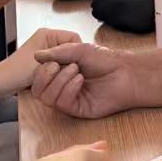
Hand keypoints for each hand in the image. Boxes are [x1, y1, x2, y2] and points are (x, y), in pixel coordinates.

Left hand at [0, 28, 80, 102]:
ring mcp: (46, 51)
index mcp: (48, 34)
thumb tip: (80, 63)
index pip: (75, 39)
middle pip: (71, 50)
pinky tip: (55, 80)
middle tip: (70, 74)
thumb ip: (64, 61)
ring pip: (66, 59)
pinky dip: (58, 73)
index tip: (78, 67)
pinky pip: (58, 66)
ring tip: (61, 78)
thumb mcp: (45, 65)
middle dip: (71, 62)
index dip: (78, 54)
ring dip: (65, 69)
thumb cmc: (16, 72)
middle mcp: (48, 40)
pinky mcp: (43, 62)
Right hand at [30, 41, 161, 118]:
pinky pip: (62, 103)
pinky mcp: (78, 110)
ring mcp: (70, 100)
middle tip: (59, 66)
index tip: (53, 61)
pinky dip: (68, 89)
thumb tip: (36, 56)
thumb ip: (56, 53)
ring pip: (47, 98)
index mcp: (61, 73)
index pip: (38, 77)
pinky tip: (80, 80)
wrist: (125, 72)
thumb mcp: (78, 50)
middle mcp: (62, 88)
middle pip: (37, 90)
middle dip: (44, 77)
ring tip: (76, 71)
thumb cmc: (106, 59)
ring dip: (59, 81)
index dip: (41, 69)